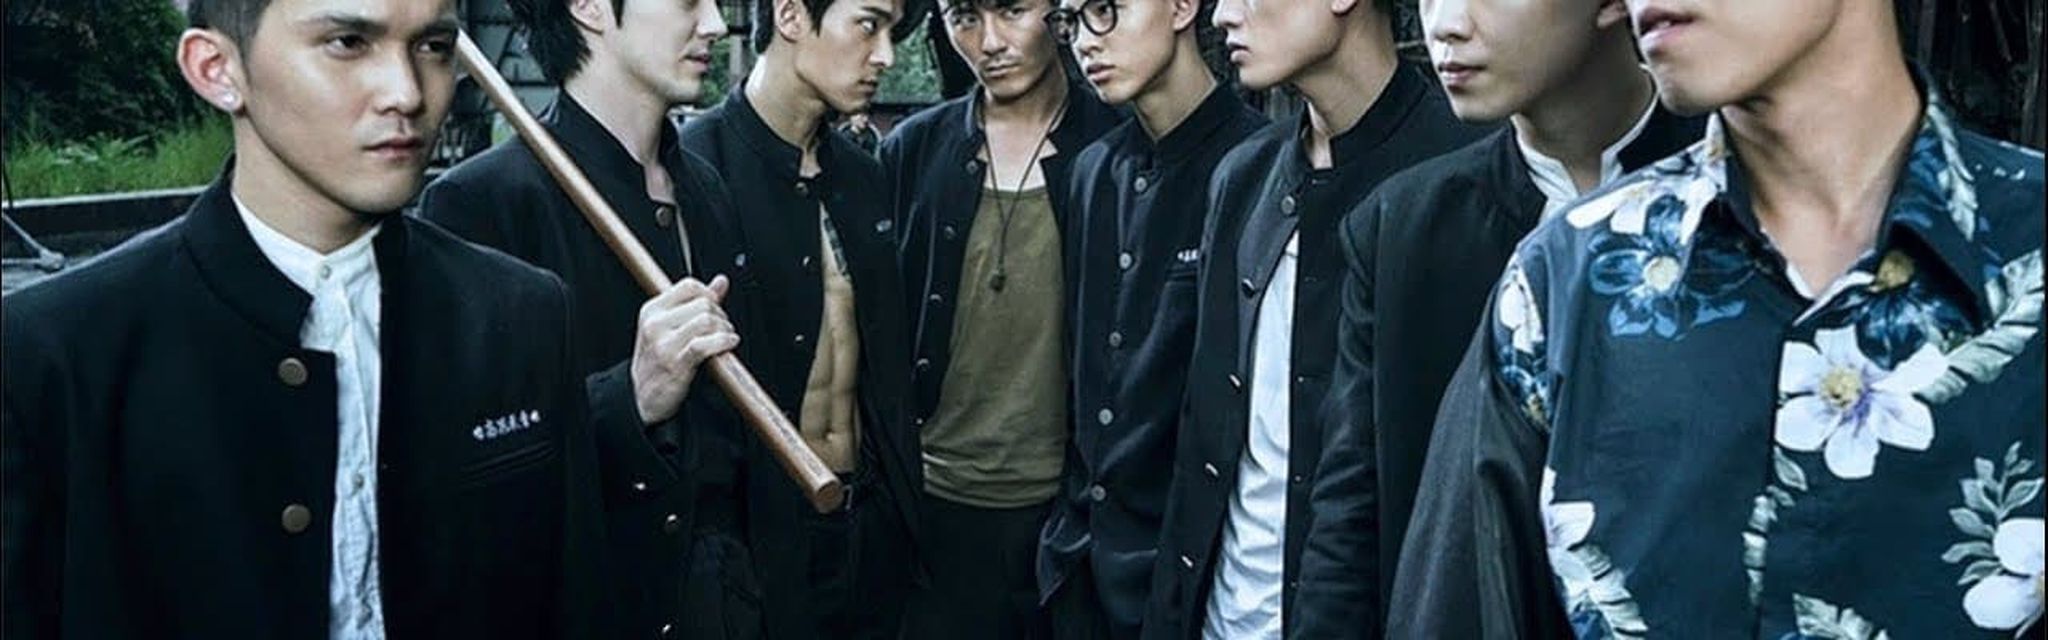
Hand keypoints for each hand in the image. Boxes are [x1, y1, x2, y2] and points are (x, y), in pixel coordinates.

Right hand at [631, 275, 738, 424]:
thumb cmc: (657, 361)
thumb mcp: (668, 327)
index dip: (709, 294)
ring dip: (725, 329)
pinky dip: (723, 342)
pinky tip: (729, 344)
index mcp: (652, 310)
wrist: (640, 397)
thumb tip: (721, 281)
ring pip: (707, 321)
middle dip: (721, 314)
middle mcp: (655, 324)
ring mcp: (664, 343)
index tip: (716, 307)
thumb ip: (696, 302)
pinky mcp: (676, 362)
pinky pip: (706, 344)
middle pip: (703, 303)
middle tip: (723, 327)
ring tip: (726, 337)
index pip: (688, 286)